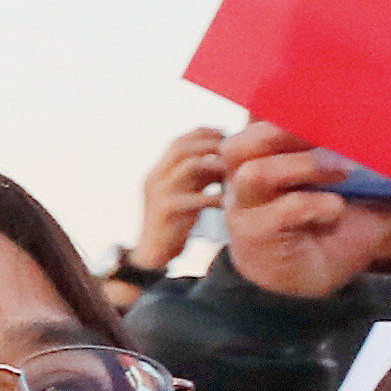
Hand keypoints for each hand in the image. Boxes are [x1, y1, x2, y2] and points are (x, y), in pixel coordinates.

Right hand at [124, 126, 226, 279]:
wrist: (153, 255)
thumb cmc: (176, 223)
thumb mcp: (186, 192)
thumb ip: (201, 174)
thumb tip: (230, 157)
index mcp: (159, 171)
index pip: (180, 140)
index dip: (205, 135)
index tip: (230, 140)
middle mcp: (155, 177)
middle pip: (182, 147)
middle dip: (212, 146)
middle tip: (237, 155)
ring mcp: (158, 193)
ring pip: (188, 166)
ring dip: (216, 166)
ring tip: (235, 175)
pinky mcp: (165, 212)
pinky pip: (196, 198)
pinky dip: (216, 198)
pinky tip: (230, 203)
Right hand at [214, 117, 385, 303]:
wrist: (319, 276)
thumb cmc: (335, 224)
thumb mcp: (362, 184)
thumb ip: (377, 158)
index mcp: (268, 152)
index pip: (260, 117)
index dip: (285, 105)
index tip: (329, 101)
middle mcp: (246, 174)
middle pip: (244, 141)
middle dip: (285, 131)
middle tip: (330, 132)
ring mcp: (245, 206)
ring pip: (255, 172)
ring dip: (303, 166)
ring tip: (343, 171)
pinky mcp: (254, 236)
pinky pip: (278, 212)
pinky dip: (312, 205)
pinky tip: (335, 210)